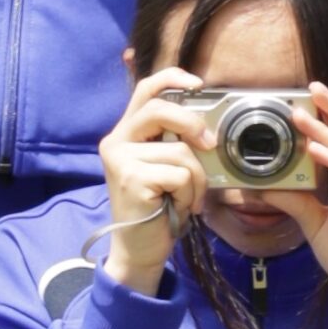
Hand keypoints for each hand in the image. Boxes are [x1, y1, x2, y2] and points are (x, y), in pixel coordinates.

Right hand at [98, 66, 210, 292]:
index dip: (172, 78)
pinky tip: (179, 207)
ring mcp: (120, 159)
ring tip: (186, 196)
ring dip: (196, 178)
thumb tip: (210, 124)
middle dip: (193, 124)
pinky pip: (180, 173)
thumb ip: (177, 141)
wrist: (140, 250)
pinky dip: (190, 192)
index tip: (199, 84)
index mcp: (127, 132)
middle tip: (210, 144)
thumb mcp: (168, 167)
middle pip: (160, 109)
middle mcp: (117, 141)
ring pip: (179, 149)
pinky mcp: (131, 178)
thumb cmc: (159, 207)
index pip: (146, 89)